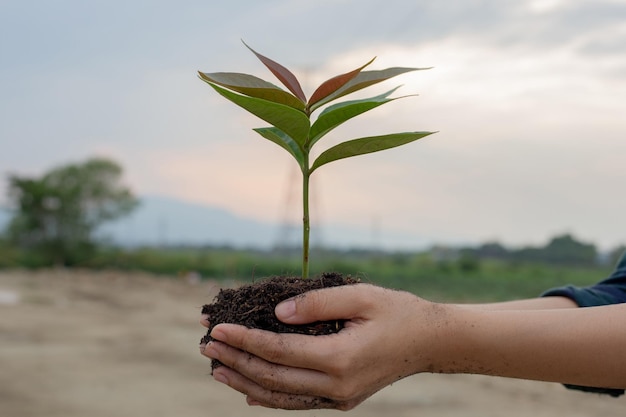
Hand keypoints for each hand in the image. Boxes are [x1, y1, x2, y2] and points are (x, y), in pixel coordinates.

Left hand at [199, 283, 447, 409]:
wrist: (430, 342)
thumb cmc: (397, 312)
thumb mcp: (361, 296)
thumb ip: (316, 303)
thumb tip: (277, 313)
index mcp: (340, 358)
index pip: (278, 351)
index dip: (244, 340)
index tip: (216, 329)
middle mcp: (336, 386)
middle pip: (273, 378)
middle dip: (236, 362)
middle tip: (206, 347)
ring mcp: (339, 398)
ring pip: (281, 397)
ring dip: (245, 384)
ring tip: (217, 370)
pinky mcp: (342, 400)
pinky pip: (297, 402)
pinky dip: (270, 398)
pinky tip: (248, 392)